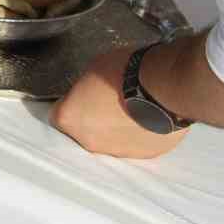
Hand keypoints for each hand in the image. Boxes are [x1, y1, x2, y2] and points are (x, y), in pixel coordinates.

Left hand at [50, 47, 190, 159]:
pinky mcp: (143, 155)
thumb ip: (84, 88)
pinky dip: (139, 133)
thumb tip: (89, 94)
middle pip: (84, 132)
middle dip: (92, 119)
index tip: (82, 95)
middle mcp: (88, 141)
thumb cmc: (124, 72)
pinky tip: (148, 116)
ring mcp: (117, 152)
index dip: (71, 103)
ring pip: (110, 141)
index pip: (59, 115)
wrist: (164, 88)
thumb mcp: (92, 69)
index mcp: (70, 118)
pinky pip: (136, 144)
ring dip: (116, 129)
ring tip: (132, 108)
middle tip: (108, 101)